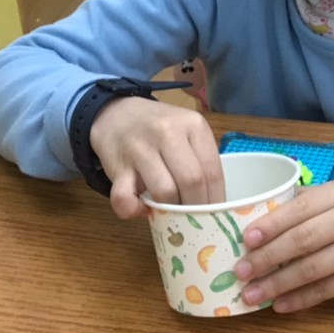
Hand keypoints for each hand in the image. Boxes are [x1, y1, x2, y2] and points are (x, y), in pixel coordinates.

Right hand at [89, 96, 223, 217]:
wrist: (117, 113)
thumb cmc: (160, 128)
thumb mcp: (187, 132)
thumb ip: (200, 160)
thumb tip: (213, 204)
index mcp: (193, 125)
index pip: (213, 171)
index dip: (216, 200)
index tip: (215, 214)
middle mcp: (167, 132)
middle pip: (192, 182)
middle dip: (196, 208)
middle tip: (194, 218)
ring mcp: (140, 148)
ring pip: (164, 192)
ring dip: (169, 210)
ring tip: (170, 212)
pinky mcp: (117, 165)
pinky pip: (124, 198)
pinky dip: (134, 210)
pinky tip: (141, 208)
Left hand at [234, 180, 333, 312]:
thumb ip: (301, 204)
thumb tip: (253, 220)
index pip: (301, 207)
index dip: (272, 224)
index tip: (246, 239)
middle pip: (304, 239)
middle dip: (267, 257)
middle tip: (242, 271)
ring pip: (312, 269)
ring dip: (277, 284)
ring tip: (251, 294)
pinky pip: (325, 290)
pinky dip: (299, 299)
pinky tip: (279, 304)